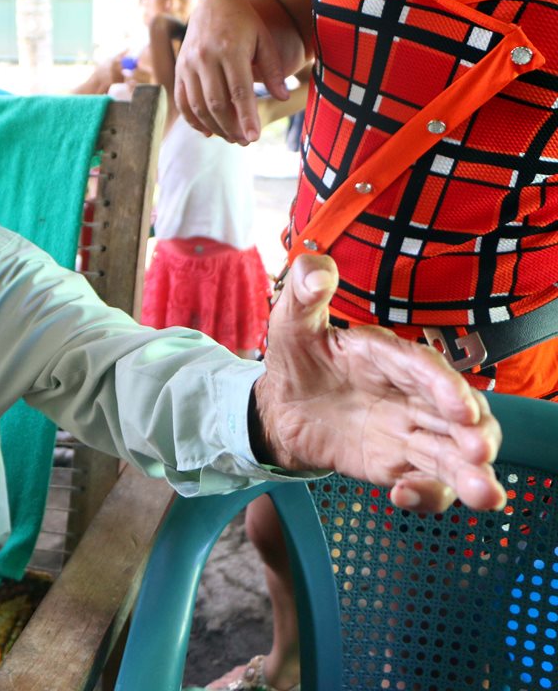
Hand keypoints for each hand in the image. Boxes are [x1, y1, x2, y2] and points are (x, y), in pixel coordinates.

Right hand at [174, 0, 288, 144]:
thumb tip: (282, 97)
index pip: (239, 91)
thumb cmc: (245, 24)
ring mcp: (188, 64)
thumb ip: (273, 69)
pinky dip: (193, 120)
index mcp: (230, 49)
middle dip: (231, 127)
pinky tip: (208, 131)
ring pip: (198, 106)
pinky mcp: (179, 70)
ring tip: (231, 138)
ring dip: (215, 126)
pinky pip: (183, 102)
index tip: (254, 137)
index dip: (246, 117)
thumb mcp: (264, 40)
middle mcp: (205, 57)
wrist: (213, 4)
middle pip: (217, 103)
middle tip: (245, 142)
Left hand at [255, 255, 504, 513]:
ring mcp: (410, 430)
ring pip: (453, 454)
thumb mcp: (292, 323)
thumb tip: (315, 268)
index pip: (423, 368)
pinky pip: (425, 482)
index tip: (461, 408)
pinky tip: (405, 497)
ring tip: (484, 495)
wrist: (282, 406)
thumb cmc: (296, 358)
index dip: (444, 386)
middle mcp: (411, 394)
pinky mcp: (400, 463)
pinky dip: (426, 494)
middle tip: (479, 455)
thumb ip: (304, 296)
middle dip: (475, 434)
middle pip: (458, 416)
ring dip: (470, 474)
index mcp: (389, 355)